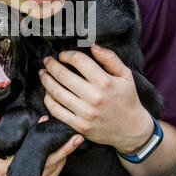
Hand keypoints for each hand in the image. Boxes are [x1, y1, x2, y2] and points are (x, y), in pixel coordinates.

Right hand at [0, 113, 83, 175]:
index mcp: (5, 168)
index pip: (29, 151)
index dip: (41, 136)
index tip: (47, 121)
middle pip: (47, 164)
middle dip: (63, 149)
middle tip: (76, 135)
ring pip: (50, 173)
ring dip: (63, 158)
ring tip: (74, 144)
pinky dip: (57, 169)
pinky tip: (63, 158)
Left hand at [39, 44, 153, 153]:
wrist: (131, 130)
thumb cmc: (127, 98)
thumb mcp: (125, 75)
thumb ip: (110, 58)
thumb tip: (93, 45)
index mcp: (105, 81)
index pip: (78, 60)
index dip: (67, 55)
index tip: (62, 54)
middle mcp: (93, 97)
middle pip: (63, 75)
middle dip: (51, 65)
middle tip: (47, 60)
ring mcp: (85, 113)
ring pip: (56, 92)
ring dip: (46, 80)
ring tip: (43, 74)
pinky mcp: (79, 125)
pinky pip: (56, 111)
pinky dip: (48, 99)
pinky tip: (47, 92)